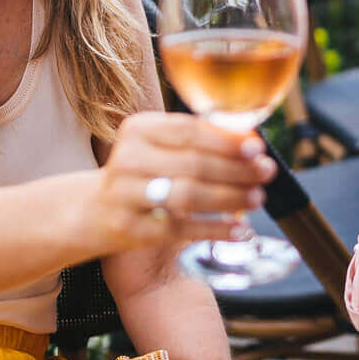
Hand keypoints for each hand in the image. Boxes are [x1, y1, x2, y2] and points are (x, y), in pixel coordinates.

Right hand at [91, 112, 275, 252]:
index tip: (258, 147)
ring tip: (257, 198)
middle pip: (194, 163)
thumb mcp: (159, 148)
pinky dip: (215, 229)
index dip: (228, 140)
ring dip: (230, 197)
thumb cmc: (140, 174)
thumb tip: (250, 142)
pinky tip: (240, 230)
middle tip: (266, 173)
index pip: (190, 130)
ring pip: (188, 195)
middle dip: (237, 169)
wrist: (92, 211)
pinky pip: (182, 228)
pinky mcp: (133, 228)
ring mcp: (128, 195)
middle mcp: (129, 159)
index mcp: (139, 130)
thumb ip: (198, 141)